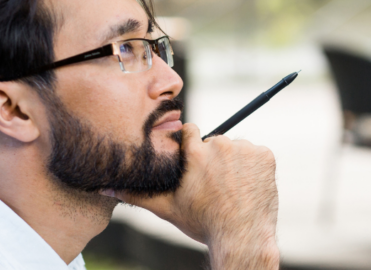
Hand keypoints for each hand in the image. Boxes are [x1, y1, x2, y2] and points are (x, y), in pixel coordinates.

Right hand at [107, 123, 278, 268]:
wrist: (241, 238)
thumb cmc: (203, 224)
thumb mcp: (166, 208)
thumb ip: (136, 193)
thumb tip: (104, 187)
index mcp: (194, 152)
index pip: (190, 131)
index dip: (192, 147)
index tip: (195, 164)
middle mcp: (220, 145)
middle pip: (215, 142)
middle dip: (215, 159)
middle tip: (216, 186)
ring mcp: (245, 150)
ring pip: (237, 149)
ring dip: (235, 163)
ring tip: (232, 190)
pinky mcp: (266, 157)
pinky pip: (257, 155)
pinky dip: (254, 168)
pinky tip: (248, 188)